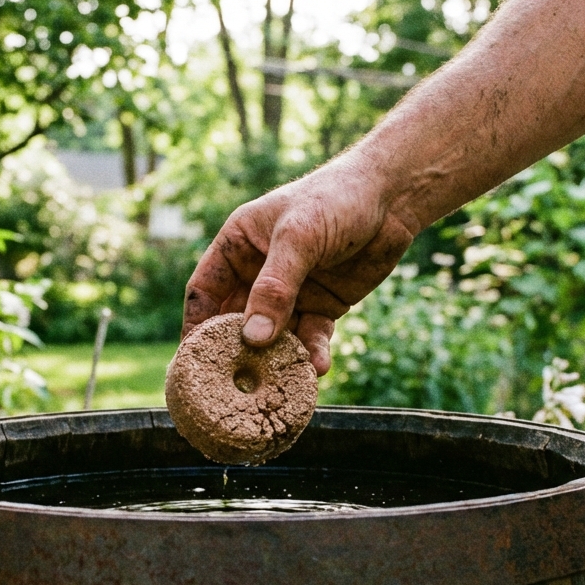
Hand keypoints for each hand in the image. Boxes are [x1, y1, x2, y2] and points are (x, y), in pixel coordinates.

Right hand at [181, 158, 416, 375]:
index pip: (205, 291)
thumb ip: (275, 287)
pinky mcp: (323, 305)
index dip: (196, 326)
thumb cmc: (336, 199)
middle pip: (237, 321)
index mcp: (239, 246)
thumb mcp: (299, 238)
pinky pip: (311, 337)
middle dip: (236, 352)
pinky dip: (312, 354)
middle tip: (231, 387)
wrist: (393, 197)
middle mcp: (259, 272)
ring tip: (279, 384)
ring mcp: (292, 292)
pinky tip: (318, 368)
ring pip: (275, 336)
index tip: (191, 361)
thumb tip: (253, 337)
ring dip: (277, 359)